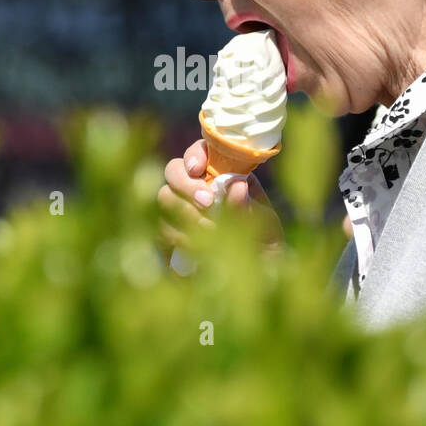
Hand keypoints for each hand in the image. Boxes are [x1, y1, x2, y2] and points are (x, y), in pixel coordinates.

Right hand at [157, 139, 283, 260]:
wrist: (258, 274)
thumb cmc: (264, 240)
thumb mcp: (265, 224)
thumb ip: (248, 207)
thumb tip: (236, 186)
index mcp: (222, 173)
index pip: (199, 151)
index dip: (194, 155)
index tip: (199, 169)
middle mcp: (197, 186)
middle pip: (172, 171)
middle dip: (187, 185)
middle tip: (208, 203)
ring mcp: (179, 210)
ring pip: (163, 198)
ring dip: (184, 213)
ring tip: (210, 230)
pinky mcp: (170, 236)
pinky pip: (161, 229)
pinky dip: (178, 236)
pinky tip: (198, 247)